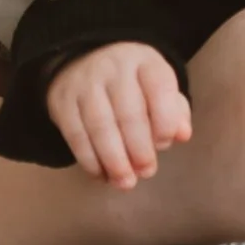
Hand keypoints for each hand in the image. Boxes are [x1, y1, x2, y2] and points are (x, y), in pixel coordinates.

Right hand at [44, 41, 191, 190]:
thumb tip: (183, 135)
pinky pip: (76, 135)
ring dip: (114, 161)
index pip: (160, 87)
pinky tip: (102, 176)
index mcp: (145, 61)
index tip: (164, 145)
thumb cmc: (131, 84)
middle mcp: (114, 67)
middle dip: (140, 149)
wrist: (82, 62)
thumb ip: (174, 111)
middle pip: (128, 112)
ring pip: (100, 126)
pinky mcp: (61, 101)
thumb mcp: (157, 87)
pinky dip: (90, 161)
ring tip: (125, 183)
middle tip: (146, 172)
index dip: (165, 121)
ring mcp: (84, 83)